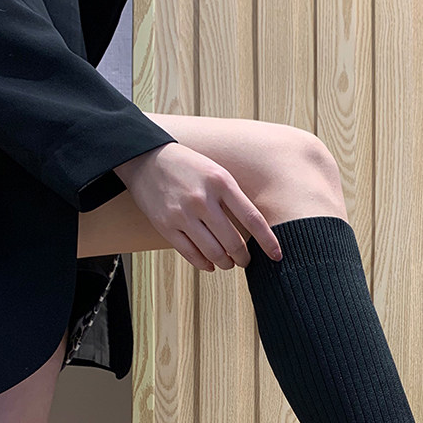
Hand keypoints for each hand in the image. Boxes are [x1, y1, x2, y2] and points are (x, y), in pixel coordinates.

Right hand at [112, 142, 282, 271]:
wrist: (145, 158)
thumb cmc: (189, 168)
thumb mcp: (217, 173)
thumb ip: (235, 199)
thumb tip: (257, 231)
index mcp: (221, 182)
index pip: (253, 218)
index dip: (268, 241)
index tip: (277, 255)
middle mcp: (202, 199)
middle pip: (234, 242)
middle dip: (244, 257)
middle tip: (246, 260)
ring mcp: (182, 214)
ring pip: (214, 253)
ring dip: (226, 263)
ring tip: (229, 263)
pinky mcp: (165, 226)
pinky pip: (191, 255)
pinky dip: (204, 264)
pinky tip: (210, 264)